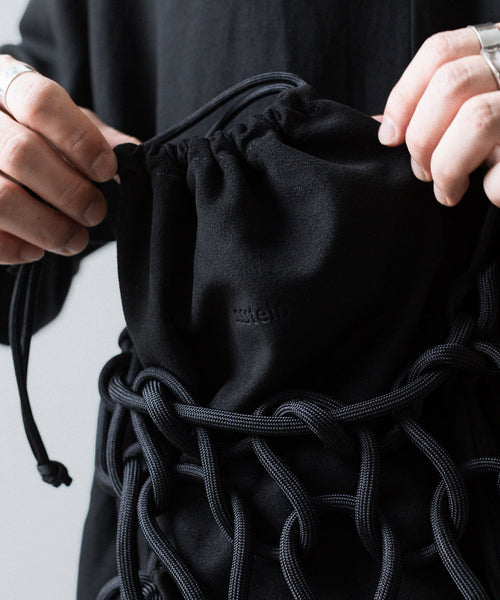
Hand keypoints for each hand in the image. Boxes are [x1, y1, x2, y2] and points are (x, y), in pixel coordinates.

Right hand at [0, 55, 137, 264]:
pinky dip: (12, 247)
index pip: (39, 102)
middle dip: (69, 192)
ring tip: (75, 239)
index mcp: (5, 85)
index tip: (107, 170)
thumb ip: (97, 137)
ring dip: (46, 227)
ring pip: (0, 198)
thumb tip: (134, 153)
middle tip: (96, 212)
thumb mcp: (65, 123)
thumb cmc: (33, 132)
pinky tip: (35, 251)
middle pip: (20, 153)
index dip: (79, 139)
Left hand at [378, 24, 499, 206]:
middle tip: (423, 172)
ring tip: (448, 189)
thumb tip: (383, 128)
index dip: (403, 97)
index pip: (439, 52)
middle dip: (421, 139)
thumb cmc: (499, 136)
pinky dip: (490, 188)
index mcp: (496, 48)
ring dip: (447, 166)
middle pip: (450, 84)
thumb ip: (429, 110)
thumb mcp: (468, 110)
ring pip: (477, 120)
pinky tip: (489, 192)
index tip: (389, 137)